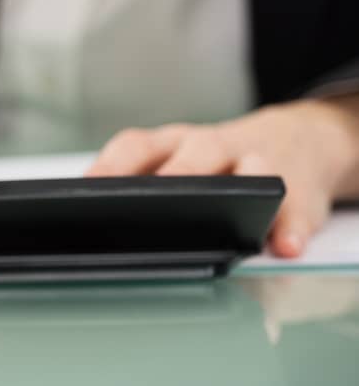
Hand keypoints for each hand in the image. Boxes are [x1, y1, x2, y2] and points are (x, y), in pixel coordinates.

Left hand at [86, 95, 358, 257]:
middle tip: (156, 199)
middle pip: (196, 152)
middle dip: (177, 174)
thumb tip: (88, 212)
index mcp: (173, 144)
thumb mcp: (174, 160)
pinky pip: (297, 207)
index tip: (86, 193)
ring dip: (242, 189)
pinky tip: (284, 246)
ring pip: (254, 168)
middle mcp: (213, 146)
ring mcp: (259, 163)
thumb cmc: (214, 162)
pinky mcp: (299, 191)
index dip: (111, 168)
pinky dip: (292, 227)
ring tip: (230, 218)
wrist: (299, 140)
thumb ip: (135, 183)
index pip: (136, 147)